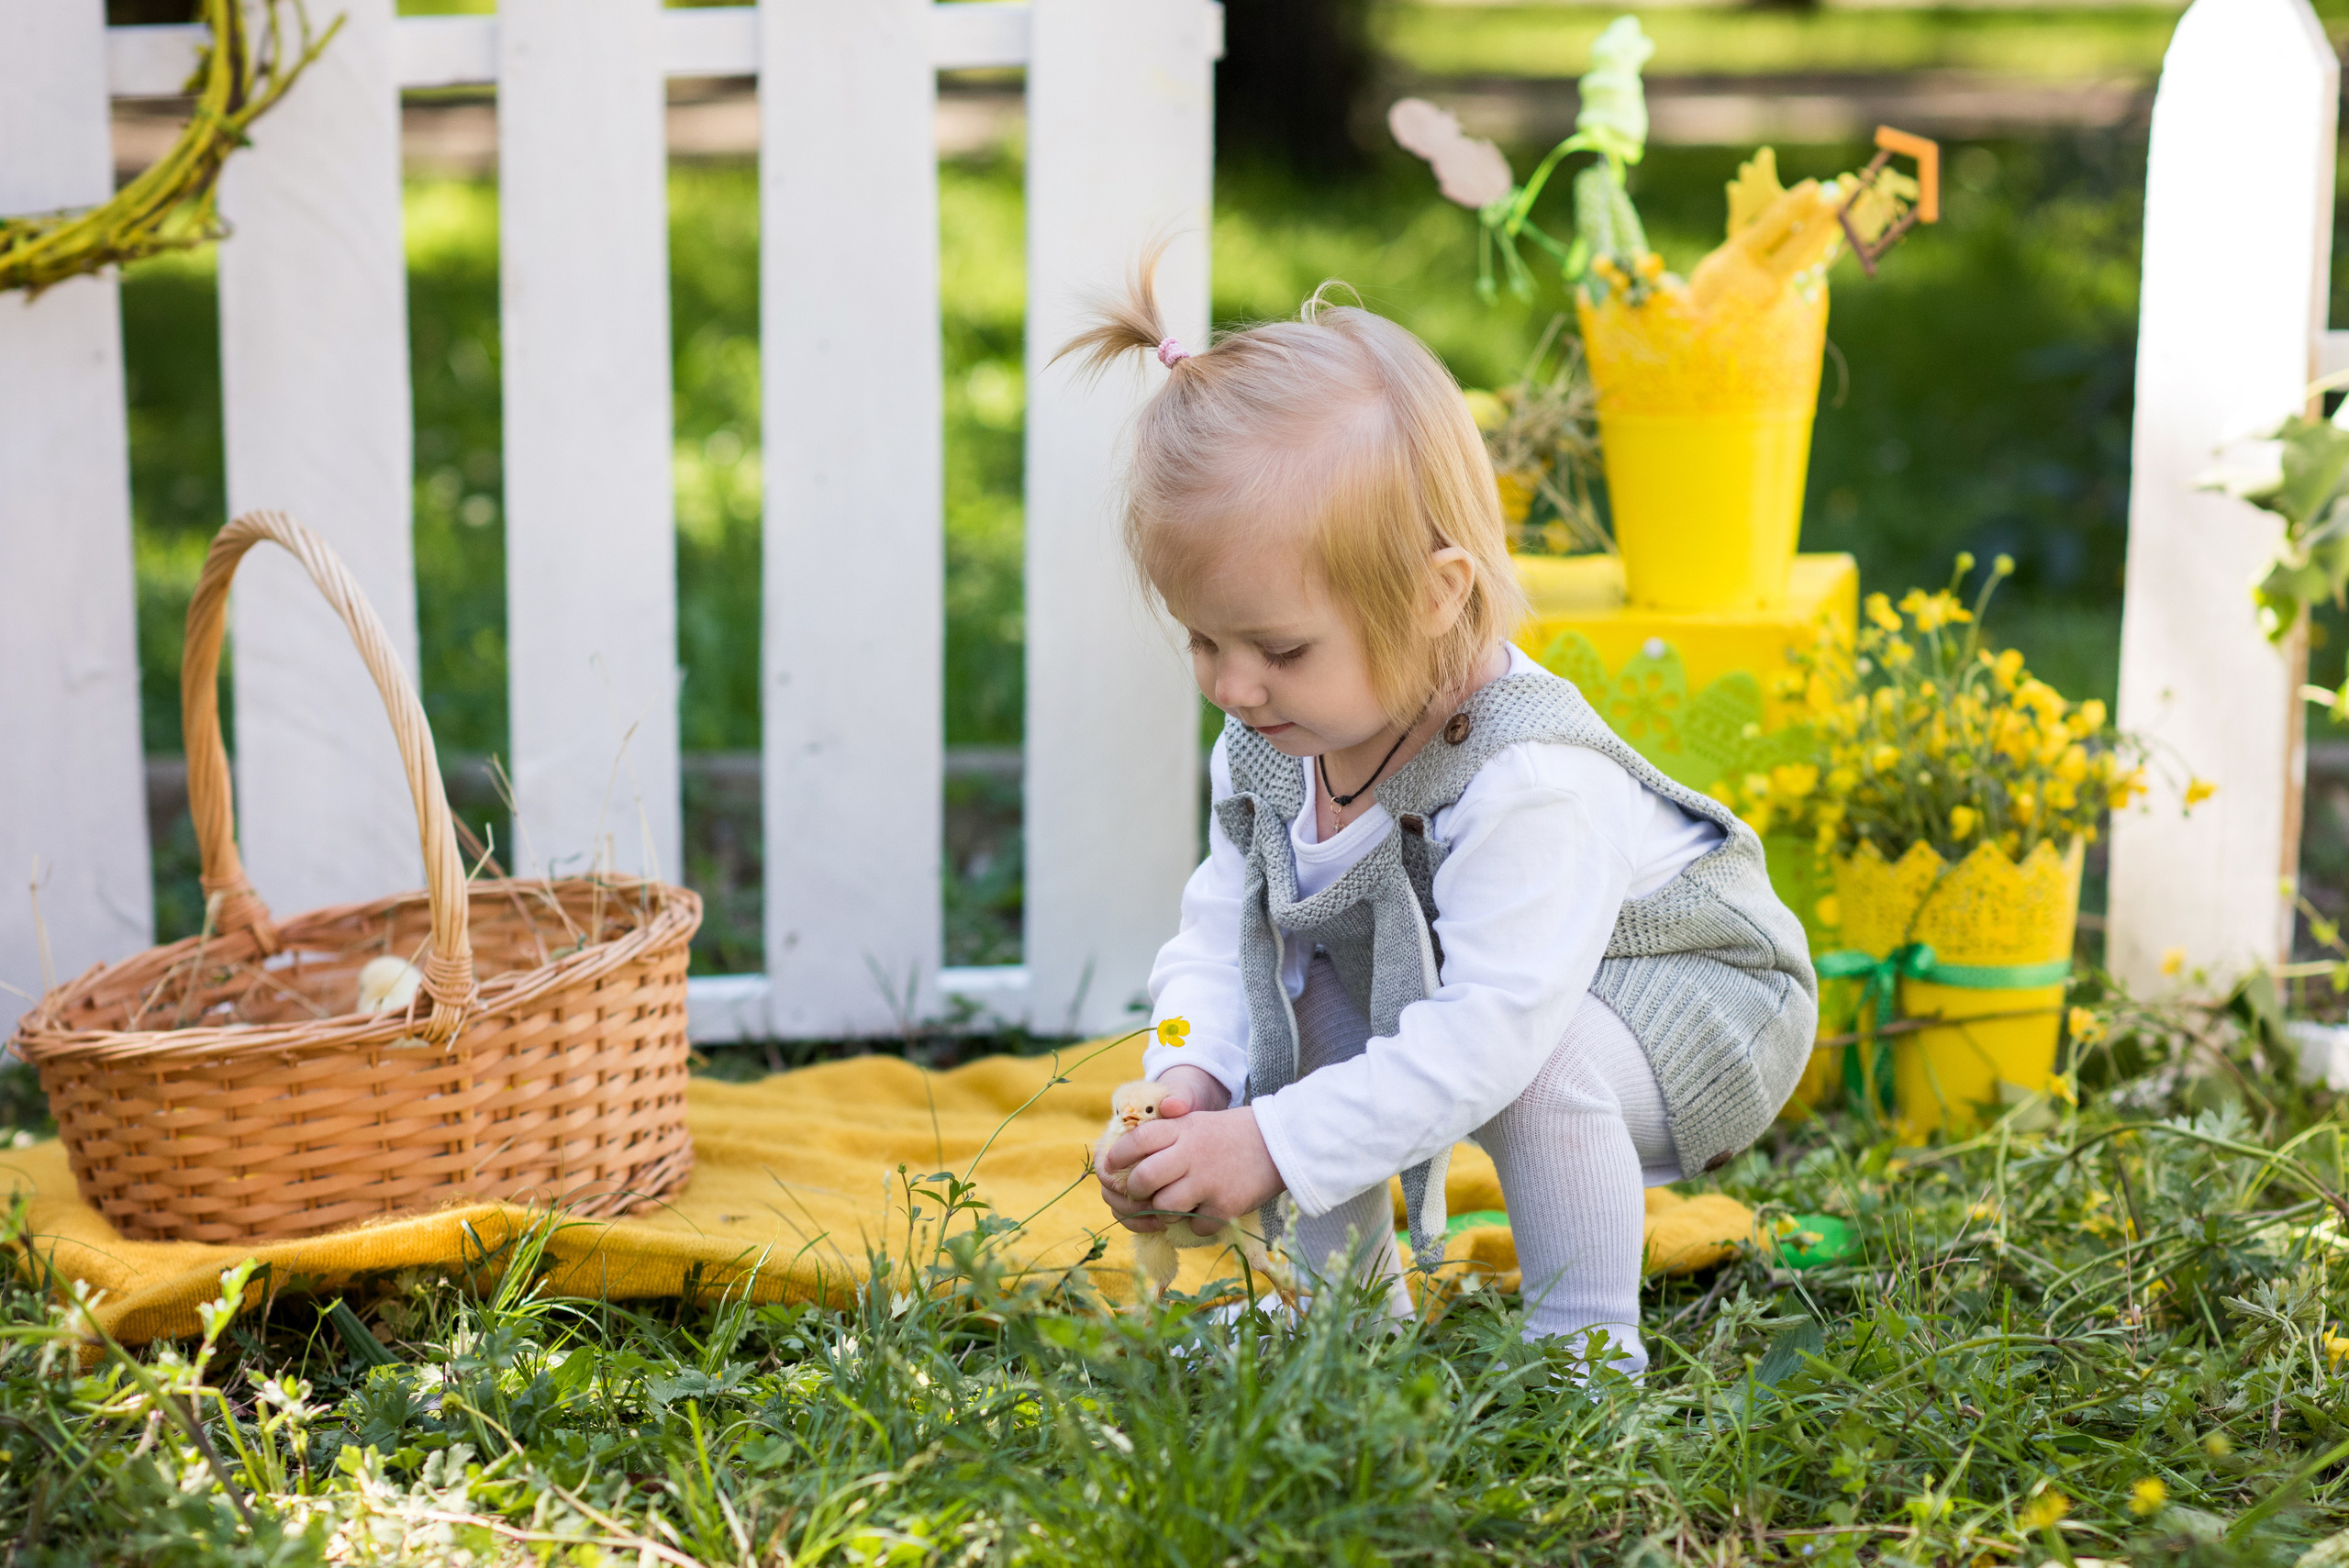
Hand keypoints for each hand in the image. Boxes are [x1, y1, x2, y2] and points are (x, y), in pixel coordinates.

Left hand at [1097, 1066, 1228, 1231]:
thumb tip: (1126, 1160)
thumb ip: (1166, 1137)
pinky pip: (1194, 1226)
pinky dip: (1196, 1224)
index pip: (1138, 1141)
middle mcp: (1192, 1153)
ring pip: (1165, 1207)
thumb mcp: (1196, 1122)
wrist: (1279, 1143)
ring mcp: (1208, 1181)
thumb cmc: (1231, 1134)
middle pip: (1144, 1178)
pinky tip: (1206, 1210)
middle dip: (1136, 1191)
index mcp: (1183, 1129)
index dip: (1118, 1156)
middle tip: (1140, 1194)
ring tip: (1174, 1205)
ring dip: (1164, 1211)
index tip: (1112, 1166)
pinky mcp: (1225, 1205)